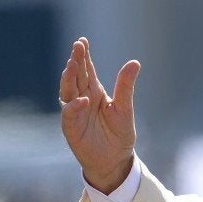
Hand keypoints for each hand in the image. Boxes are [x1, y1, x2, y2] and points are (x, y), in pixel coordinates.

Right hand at [59, 37, 140, 193]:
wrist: (115, 160)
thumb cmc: (119, 133)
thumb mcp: (125, 107)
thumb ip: (126, 86)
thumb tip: (134, 62)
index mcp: (95, 92)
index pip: (87, 70)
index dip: (84, 56)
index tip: (82, 41)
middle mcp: (82, 99)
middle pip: (76, 77)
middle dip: (76, 61)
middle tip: (77, 46)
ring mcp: (75, 113)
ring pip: (68, 92)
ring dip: (69, 79)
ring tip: (72, 65)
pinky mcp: (72, 129)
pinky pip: (70, 115)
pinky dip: (75, 107)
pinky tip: (83, 100)